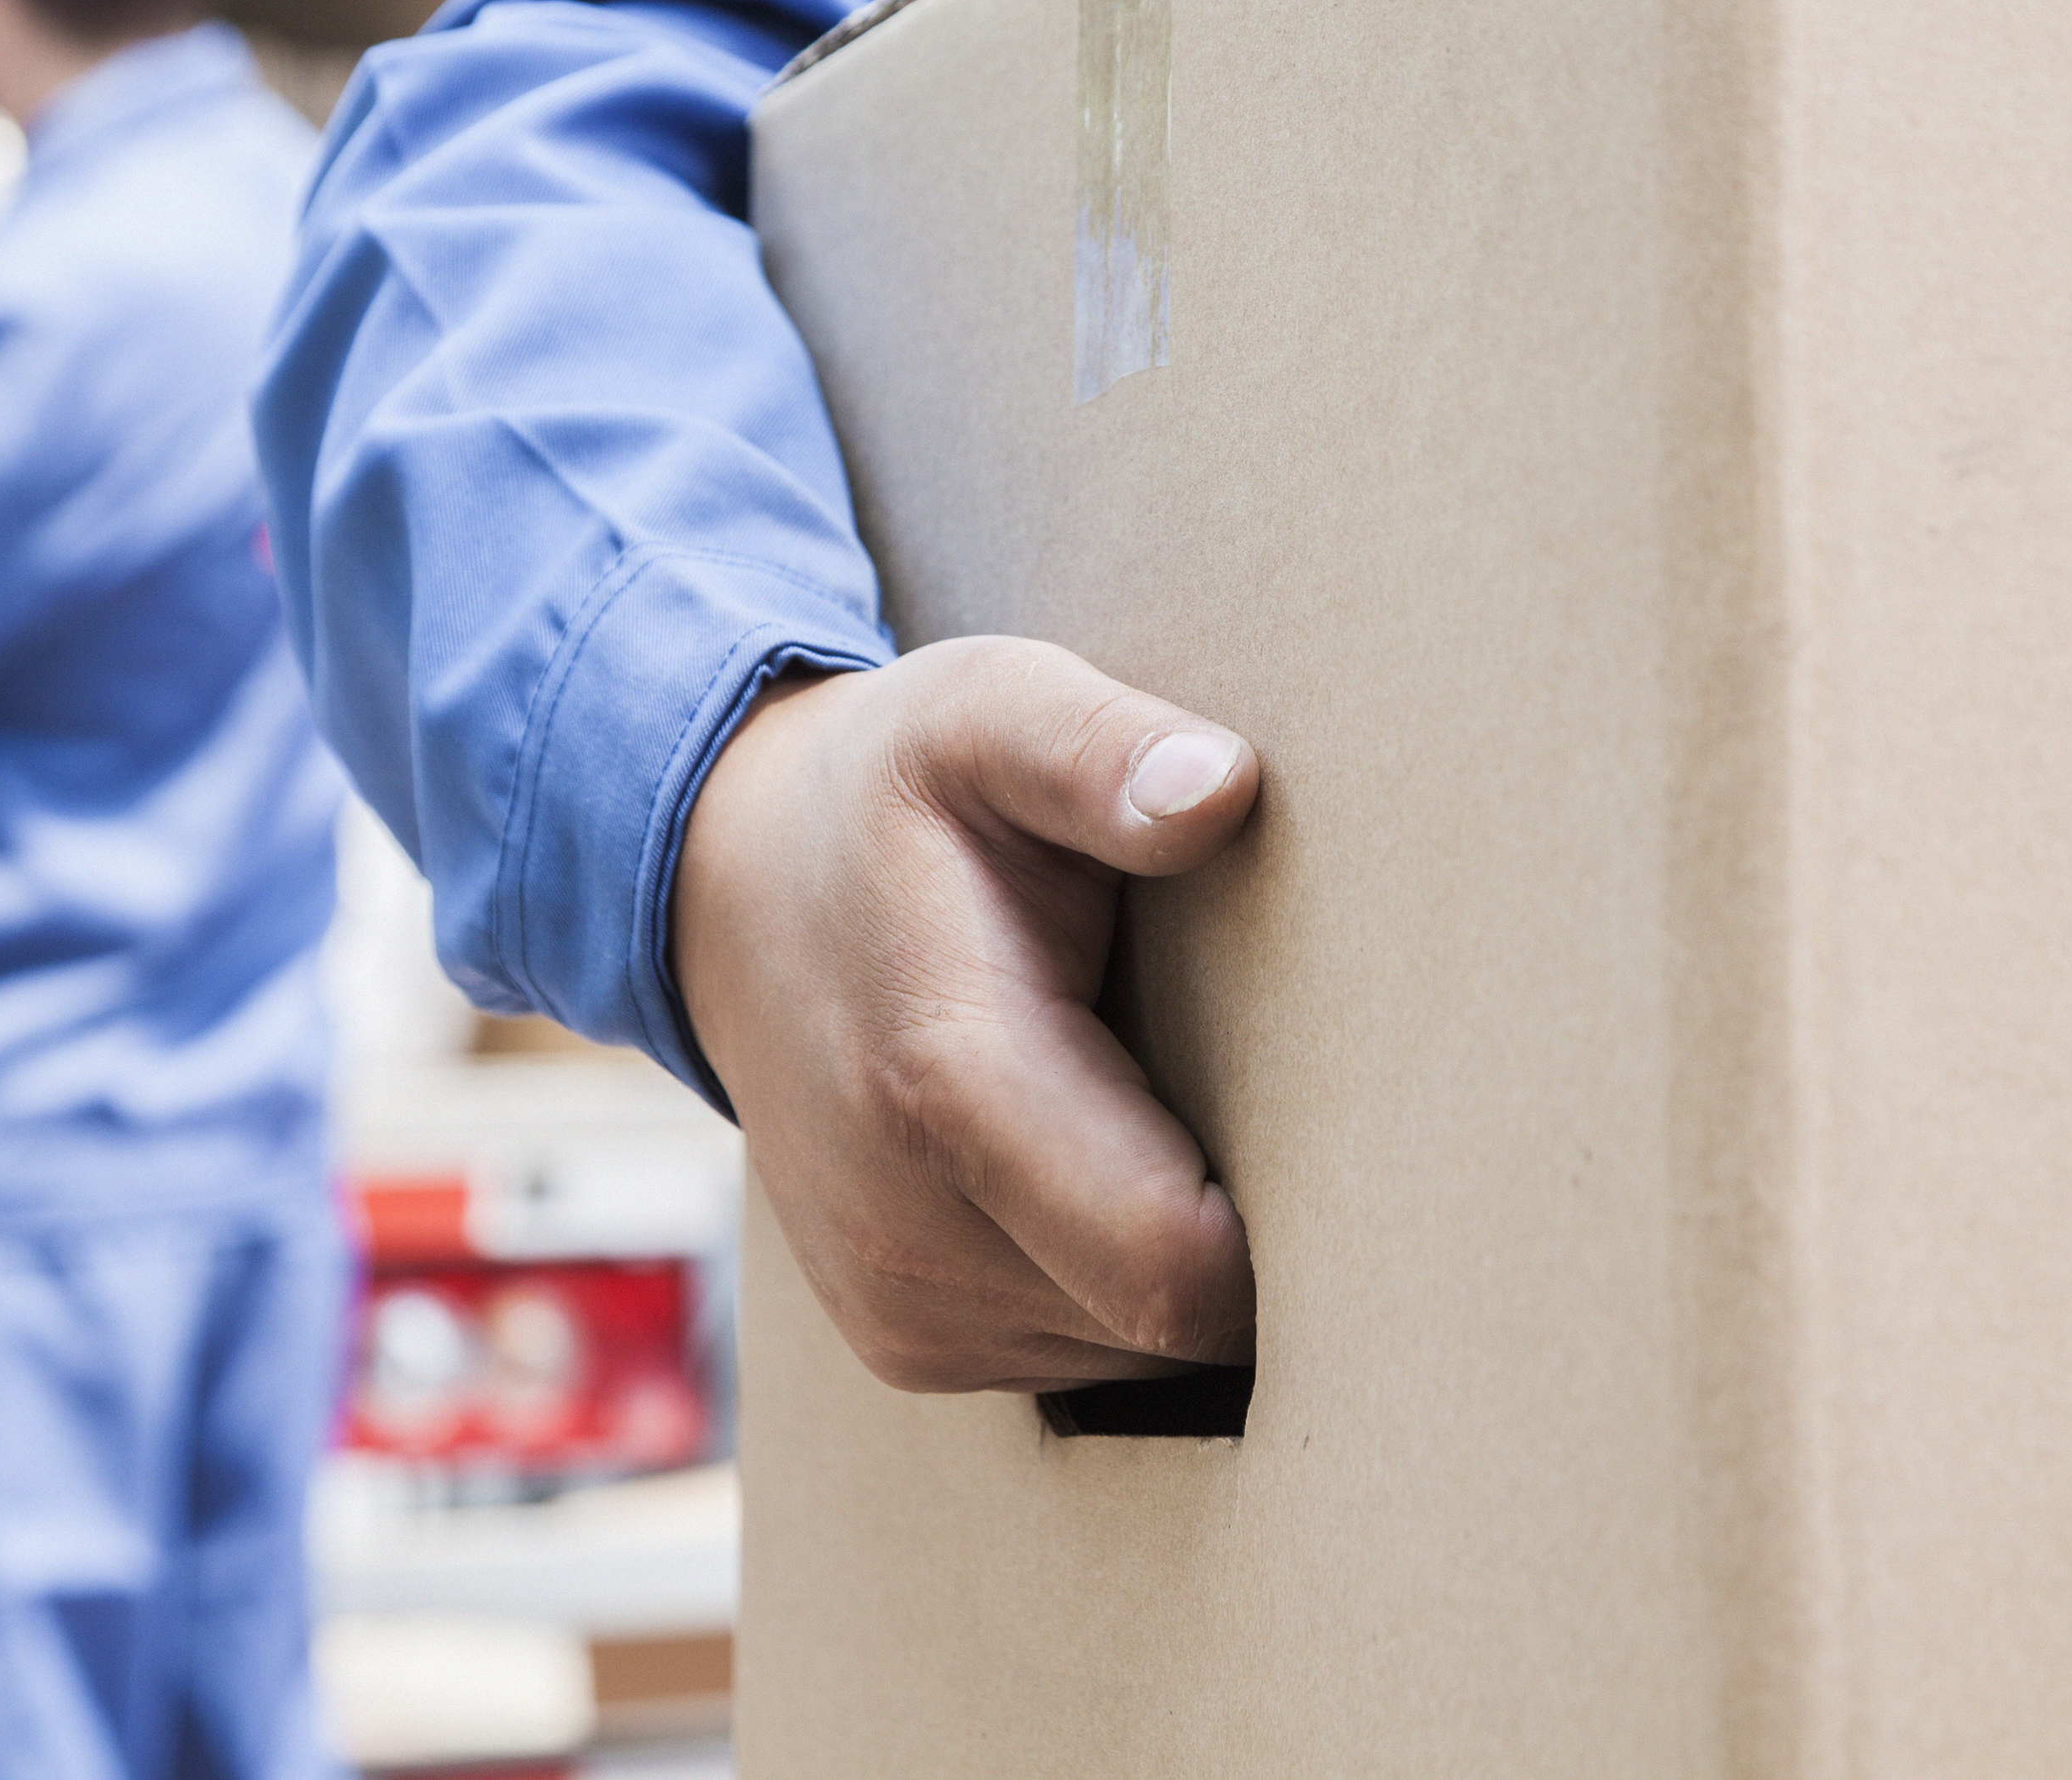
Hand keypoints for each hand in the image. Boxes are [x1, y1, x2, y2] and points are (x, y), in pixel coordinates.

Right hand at [672, 636, 1261, 1391]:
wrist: (727, 889)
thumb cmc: (894, 793)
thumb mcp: (989, 714)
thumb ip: (1099, 750)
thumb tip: (1220, 788)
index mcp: (949, 1081)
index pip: (1175, 1267)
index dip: (1288, 1225)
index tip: (1344, 1123)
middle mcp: (910, 1233)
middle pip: (1174, 1325)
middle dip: (1256, 1238)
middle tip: (1272, 1092)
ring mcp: (900, 1308)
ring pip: (1137, 1356)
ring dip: (1181, 1262)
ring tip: (1168, 1109)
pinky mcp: (906, 1343)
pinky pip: (1080, 1358)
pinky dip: (1118, 1281)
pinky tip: (1107, 1158)